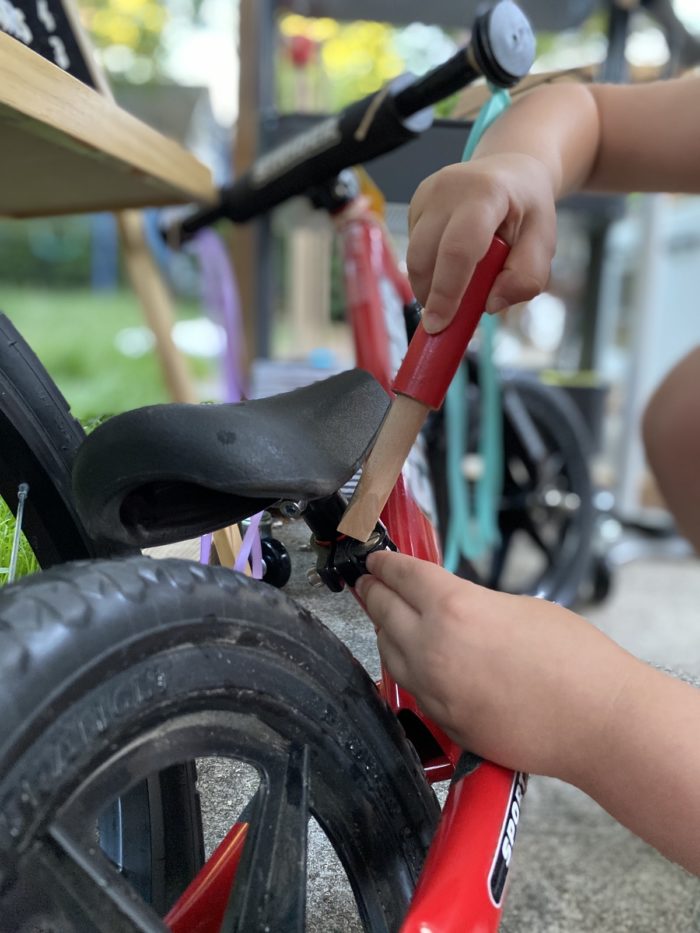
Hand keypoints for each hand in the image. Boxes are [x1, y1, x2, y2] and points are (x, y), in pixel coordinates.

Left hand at [355, 550, 637, 782]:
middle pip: (384, 611)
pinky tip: (413, 661)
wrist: (598, 722)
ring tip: (385, 618)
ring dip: (385, 631)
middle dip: (373, 592)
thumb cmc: (574, 657)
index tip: (375, 560)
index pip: (401, 576)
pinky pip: (412, 686)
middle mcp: (432, 646)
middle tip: (368, 583)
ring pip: (390, 652)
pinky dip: (407, 667)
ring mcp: (433, 689)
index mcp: (454, 607)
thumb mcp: (520, 607)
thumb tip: (451, 608)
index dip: (385, 564)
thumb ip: (474, 605)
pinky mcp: (443, 721)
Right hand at [406, 153, 557, 332]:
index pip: (458, 249)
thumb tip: (491, 304)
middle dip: (433, 296)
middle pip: (425, 257)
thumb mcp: (544, 240)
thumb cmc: (528, 209)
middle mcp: (447, 189)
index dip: (447, 291)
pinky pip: (413, 251)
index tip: (439, 325)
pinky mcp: (414, 206)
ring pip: (414, 258)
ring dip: (430, 285)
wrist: (511, 170)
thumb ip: (527, 276)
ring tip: (458, 286)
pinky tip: (451, 262)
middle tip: (451, 316)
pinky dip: (430, 269)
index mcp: (485, 194)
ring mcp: (426, 195)